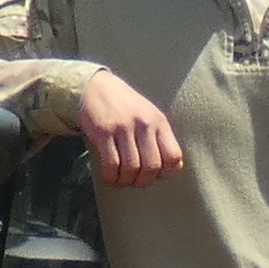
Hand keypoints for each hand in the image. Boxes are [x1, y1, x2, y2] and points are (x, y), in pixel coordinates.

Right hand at [76, 71, 184, 188]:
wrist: (94, 87)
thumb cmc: (123, 106)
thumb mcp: (148, 115)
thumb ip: (160, 138)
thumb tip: (174, 167)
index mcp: (159, 121)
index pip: (173, 157)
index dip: (165, 172)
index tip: (153, 175)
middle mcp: (144, 123)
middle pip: (152, 166)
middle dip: (142, 181)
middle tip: (134, 181)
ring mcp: (124, 127)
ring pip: (132, 168)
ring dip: (125, 180)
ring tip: (120, 180)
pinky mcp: (104, 132)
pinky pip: (112, 164)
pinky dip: (111, 177)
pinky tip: (109, 176)